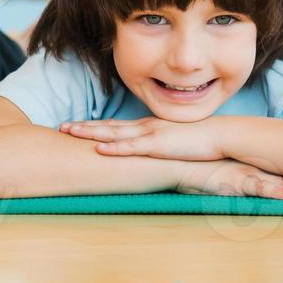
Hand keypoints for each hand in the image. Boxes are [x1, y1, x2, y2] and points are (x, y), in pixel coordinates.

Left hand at [62, 117, 225, 160]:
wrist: (221, 135)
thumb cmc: (202, 141)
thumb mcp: (176, 143)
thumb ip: (163, 147)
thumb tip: (155, 156)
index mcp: (149, 127)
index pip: (117, 127)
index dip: (96, 127)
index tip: (77, 126)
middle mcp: (145, 127)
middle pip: (108, 127)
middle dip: (84, 127)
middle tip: (61, 127)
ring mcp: (150, 134)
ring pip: (113, 133)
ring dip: (90, 132)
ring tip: (69, 132)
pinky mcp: (158, 145)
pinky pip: (132, 147)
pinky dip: (114, 148)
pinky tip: (98, 149)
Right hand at [175, 160, 282, 199]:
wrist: (179, 165)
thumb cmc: (201, 174)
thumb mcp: (224, 181)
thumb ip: (239, 186)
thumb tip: (256, 193)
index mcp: (255, 171)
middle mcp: (254, 172)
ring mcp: (246, 176)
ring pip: (279, 183)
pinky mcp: (234, 182)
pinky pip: (256, 188)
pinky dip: (271, 191)